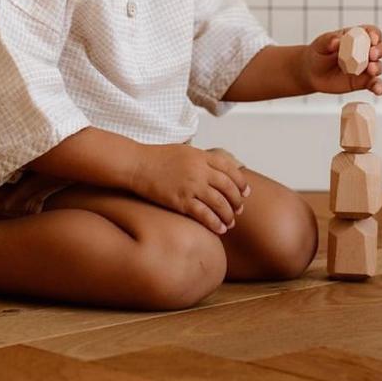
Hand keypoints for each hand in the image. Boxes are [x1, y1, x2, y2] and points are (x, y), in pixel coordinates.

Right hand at [129, 144, 250, 234]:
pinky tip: (219, 229)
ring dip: (228, 215)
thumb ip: (201, 160)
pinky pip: (204, 214)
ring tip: (230, 223)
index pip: (230, 169)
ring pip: (220, 203)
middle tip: (239, 210)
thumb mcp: (184, 151)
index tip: (245, 192)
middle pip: (228, 187)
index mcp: (202, 156)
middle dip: (237, 201)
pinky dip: (215, 223)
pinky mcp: (181, 200)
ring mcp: (191, 185)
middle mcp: (200, 170)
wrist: (136, 165)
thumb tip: (214, 169)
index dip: (241, 182)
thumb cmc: (157, 158)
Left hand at [300, 24, 381, 96]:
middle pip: (381, 48)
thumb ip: (329, 41)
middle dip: (379, 50)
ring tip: (371, 70)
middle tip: (372, 55)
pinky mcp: (363, 82)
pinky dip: (379, 87)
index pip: (371, 32)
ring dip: (378, 67)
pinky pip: (375, 84)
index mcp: (357, 37)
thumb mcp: (321, 44)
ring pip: (379, 66)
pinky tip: (378, 90)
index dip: (374, 34)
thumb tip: (337, 41)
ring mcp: (366, 67)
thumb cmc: (319, 53)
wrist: (312, 72)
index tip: (372, 39)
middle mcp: (365, 51)